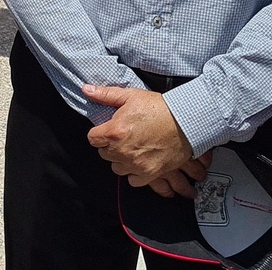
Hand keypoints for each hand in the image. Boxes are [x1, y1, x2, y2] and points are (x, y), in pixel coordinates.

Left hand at [83, 84, 198, 189]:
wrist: (185, 121)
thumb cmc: (159, 108)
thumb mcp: (131, 96)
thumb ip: (105, 95)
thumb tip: (86, 90)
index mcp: (115, 132)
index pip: (93, 139)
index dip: (99, 133)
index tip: (107, 130)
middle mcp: (122, 151)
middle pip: (104, 154)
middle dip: (110, 145)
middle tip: (123, 137)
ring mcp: (136, 164)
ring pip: (116, 168)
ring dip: (121, 160)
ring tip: (132, 148)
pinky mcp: (149, 173)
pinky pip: (132, 180)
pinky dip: (134, 173)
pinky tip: (139, 161)